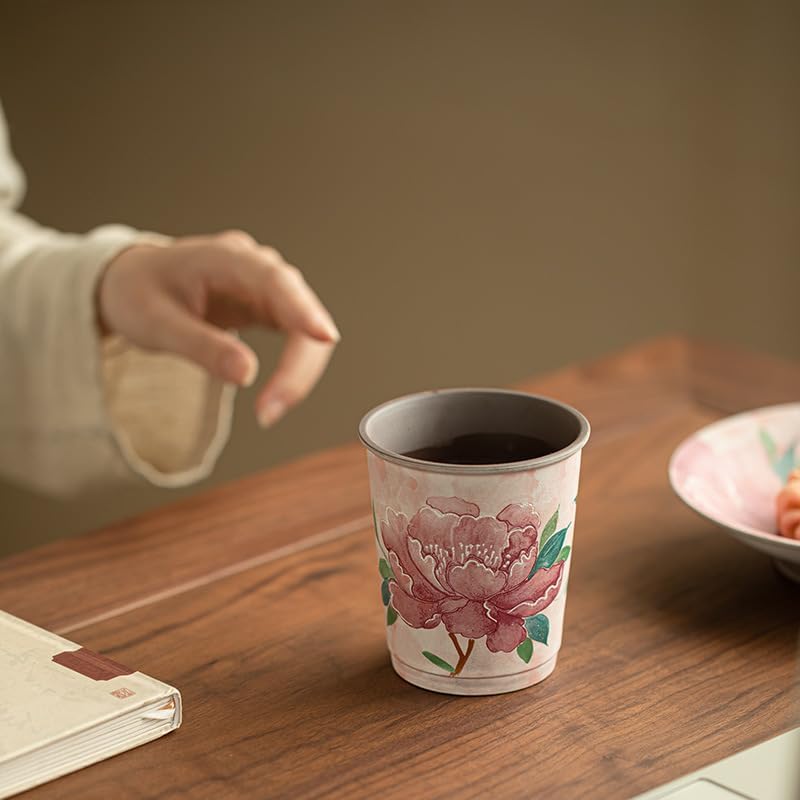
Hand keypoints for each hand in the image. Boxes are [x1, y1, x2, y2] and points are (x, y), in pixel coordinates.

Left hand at [97, 230, 339, 426]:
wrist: (134, 282)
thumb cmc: (140, 293)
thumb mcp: (156, 323)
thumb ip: (201, 347)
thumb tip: (246, 375)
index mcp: (227, 257)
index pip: (275, 281)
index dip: (302, 309)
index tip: (324, 337)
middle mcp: (257, 268)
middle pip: (300, 311)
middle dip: (296, 364)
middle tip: (270, 411)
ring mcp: (268, 289)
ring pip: (306, 330)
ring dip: (297, 372)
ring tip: (268, 411)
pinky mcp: (272, 309)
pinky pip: (298, 340)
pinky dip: (292, 371)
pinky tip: (273, 397)